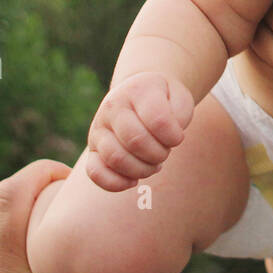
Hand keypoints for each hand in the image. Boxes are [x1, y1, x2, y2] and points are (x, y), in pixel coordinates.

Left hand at [0, 159, 129, 272]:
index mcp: (6, 272)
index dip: (40, 172)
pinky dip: (17, 231)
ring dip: (21, 206)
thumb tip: (118, 225)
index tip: (72, 179)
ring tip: (60, 215)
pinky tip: (51, 247)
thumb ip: (102, 258)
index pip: (6, 194)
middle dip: (28, 183)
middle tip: (67, 191)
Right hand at [86, 72, 194, 189]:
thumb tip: (166, 140)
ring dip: (142, 170)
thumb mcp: (180, 99)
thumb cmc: (165, 101)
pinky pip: (94, 172)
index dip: (174, 137)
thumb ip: (179, 116)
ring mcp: (99, 127)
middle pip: (136, 141)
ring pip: (116, 158)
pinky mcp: (92, 149)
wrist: (140, 95)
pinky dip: (116, 183)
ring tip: (152, 164)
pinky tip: (133, 180)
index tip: (178, 137)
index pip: (158, 120)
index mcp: (137, 90)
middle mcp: (112, 106)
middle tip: (164, 151)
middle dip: (158, 154)